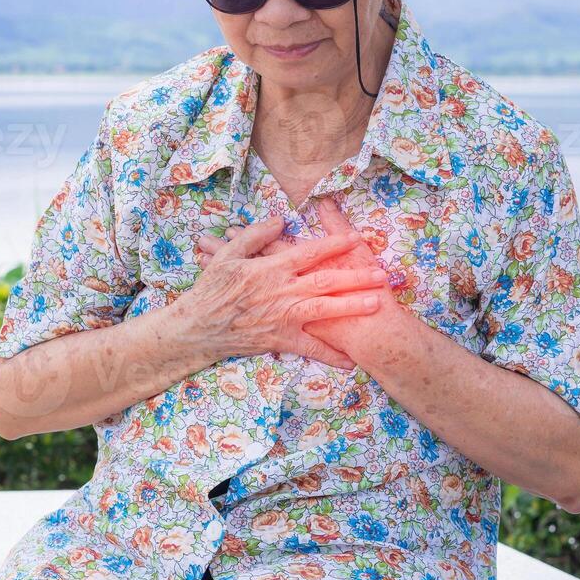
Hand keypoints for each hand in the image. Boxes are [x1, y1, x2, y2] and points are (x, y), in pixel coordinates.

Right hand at [183, 213, 386, 369]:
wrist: (199, 327)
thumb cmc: (212, 289)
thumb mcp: (228, 254)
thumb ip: (255, 234)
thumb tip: (281, 220)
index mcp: (271, 268)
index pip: (309, 252)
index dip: (334, 244)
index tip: (356, 238)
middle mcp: (282, 291)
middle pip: (326, 281)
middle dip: (356, 276)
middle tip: (381, 273)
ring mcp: (283, 317)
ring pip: (324, 310)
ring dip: (352, 306)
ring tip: (376, 303)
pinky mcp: (281, 340)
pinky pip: (311, 349)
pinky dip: (330, 355)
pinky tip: (350, 359)